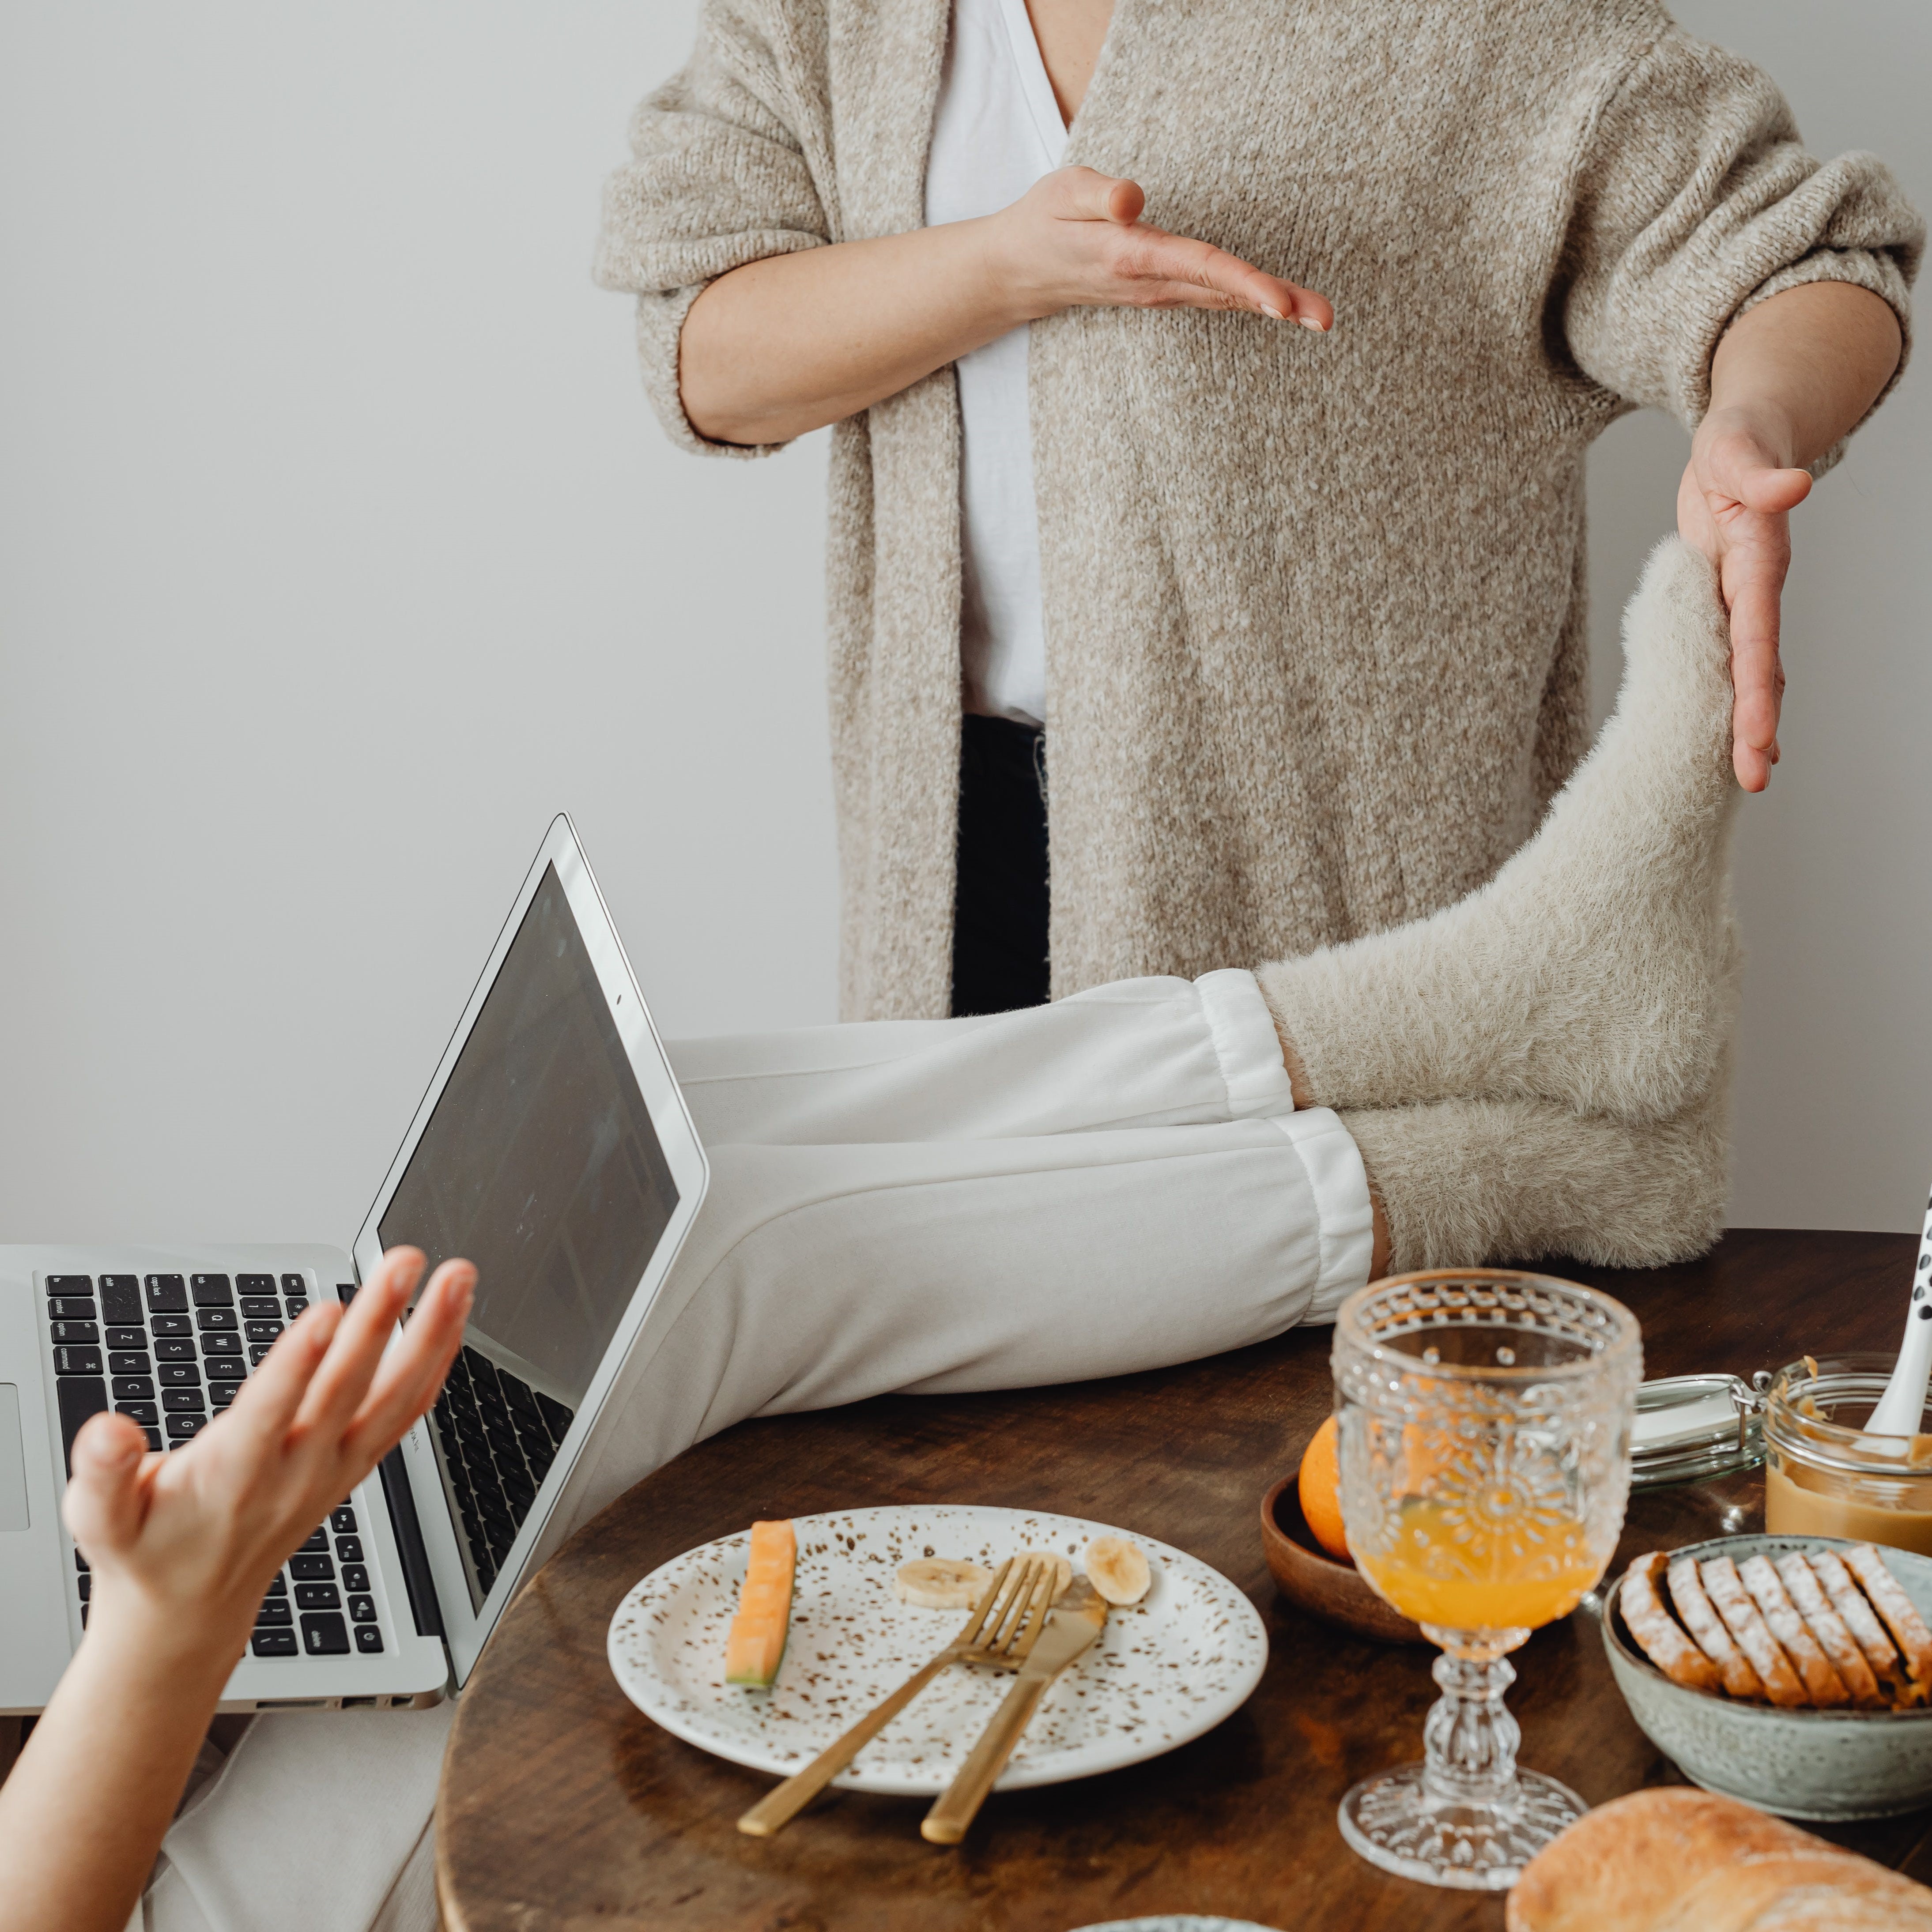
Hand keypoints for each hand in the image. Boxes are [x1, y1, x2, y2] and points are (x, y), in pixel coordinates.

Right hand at [64, 1246, 473, 1660]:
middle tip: (402, 1260)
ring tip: (457, 1275)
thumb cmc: (147, 1550)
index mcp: (231, 1477)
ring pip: (395, 1398)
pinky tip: (455, 1317)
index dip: (297, 1364)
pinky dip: (436, 1363)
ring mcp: (335, 1468)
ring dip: (430, 1334)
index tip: (327, 1311)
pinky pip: (407, 1412)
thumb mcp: (100, 1520)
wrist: (192, 1609)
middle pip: (345, 1390)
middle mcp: (295, 1471)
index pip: (270, 1414)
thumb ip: (102, 1474)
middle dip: (377, 1321)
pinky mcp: (355, 1464)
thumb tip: (106, 1431)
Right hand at [990, 166, 1332, 329]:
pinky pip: (1215, 298)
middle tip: (1326, 319)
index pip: (1198, 265)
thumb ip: (1100, 194)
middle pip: (1224, 292)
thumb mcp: (1063, 191)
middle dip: (1277, 304)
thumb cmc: (1044, 220)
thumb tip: (1133, 200)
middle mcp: (1153, 282)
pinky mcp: (1164, 291)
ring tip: (1321, 316)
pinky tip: (1285, 306)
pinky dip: (1252, 302)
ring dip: (1274, 307)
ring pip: (1225, 300)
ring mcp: (1160, 292)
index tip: (1279, 303)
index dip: (1242, 282)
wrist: (1020, 270)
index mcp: (1132, 256)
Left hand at [1677, 404, 1811, 791]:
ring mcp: (1744, 603)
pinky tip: (1743, 742)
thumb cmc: (1735, 446)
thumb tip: (1792, 487)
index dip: (1754, 688)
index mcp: (1756, 563)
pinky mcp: (1727, 605)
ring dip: (1750, 724)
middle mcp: (1755, 592)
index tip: (1755, 735)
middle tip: (1753, 780)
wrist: (1743, 444)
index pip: (1755, 637)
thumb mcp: (1733, 448)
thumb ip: (1758, 471)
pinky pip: (1735, 662)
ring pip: (1751, 674)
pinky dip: (1740, 701)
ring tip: (1750, 779)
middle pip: (1757, 669)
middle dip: (1756, 726)